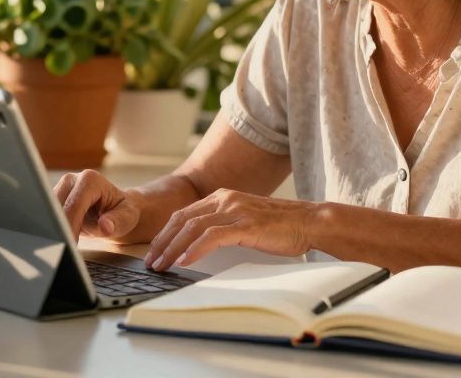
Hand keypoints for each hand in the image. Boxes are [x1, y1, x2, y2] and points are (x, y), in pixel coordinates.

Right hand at [53, 169, 141, 240]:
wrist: (116, 210)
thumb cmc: (122, 212)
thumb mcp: (127, 217)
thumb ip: (116, 222)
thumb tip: (105, 227)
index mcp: (90, 180)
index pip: (74, 205)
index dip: (70, 226)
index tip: (70, 244)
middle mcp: (72, 180)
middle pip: (56, 207)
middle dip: (59, 229)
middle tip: (64, 249)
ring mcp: (60, 188)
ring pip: (48, 211)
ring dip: (53, 229)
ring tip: (61, 246)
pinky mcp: (53, 200)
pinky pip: (47, 215)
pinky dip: (52, 229)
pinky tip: (58, 240)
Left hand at [145, 189, 314, 270]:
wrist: (309, 222)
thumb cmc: (280, 226)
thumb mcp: (245, 220)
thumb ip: (224, 225)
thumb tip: (200, 244)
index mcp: (223, 196)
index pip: (184, 213)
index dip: (166, 232)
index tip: (155, 250)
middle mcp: (226, 199)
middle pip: (182, 219)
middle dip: (163, 241)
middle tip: (151, 260)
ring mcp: (236, 211)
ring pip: (193, 227)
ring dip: (173, 247)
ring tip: (162, 264)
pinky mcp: (246, 225)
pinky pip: (212, 237)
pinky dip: (195, 249)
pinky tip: (184, 260)